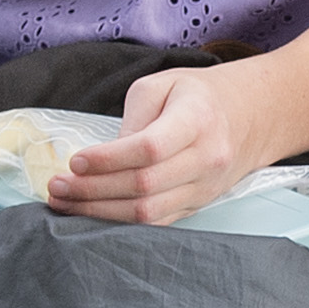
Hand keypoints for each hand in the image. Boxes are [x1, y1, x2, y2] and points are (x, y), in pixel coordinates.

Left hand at [45, 67, 276, 226]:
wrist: (251, 117)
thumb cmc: (199, 96)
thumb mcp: (163, 84)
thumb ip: (134, 117)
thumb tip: (105, 157)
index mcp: (198, 120)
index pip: (150, 148)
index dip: (108, 159)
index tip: (75, 161)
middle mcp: (206, 158)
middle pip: (145, 185)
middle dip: (93, 190)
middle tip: (57, 186)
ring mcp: (205, 187)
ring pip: (148, 212)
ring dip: (100, 211)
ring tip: (65, 202)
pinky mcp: (198, 205)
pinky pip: (156, 223)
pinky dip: (120, 222)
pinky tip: (93, 213)